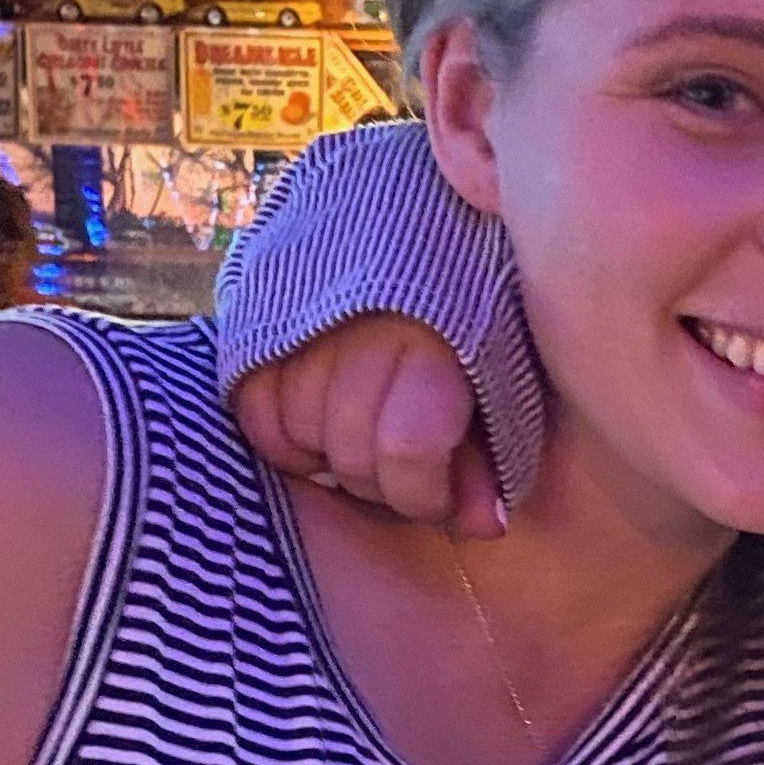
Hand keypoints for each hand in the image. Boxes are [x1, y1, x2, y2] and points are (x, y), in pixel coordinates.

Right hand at [229, 312, 499, 534]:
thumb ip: (494, 455)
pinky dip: (279, 432)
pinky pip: (253, 402)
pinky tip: (314, 435)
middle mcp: (366, 319)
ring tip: (361, 442)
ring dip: (328, 453)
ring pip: (294, 424)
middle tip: (400, 471)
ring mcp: (305, 314)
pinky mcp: (260, 311)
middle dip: (377, 481)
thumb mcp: (510, 388)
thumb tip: (484, 523)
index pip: (408, 446)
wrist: (437, 241)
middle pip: (346, 446)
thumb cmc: (485, 329)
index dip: (421, 491)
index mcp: (440, 334)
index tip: (439, 494)